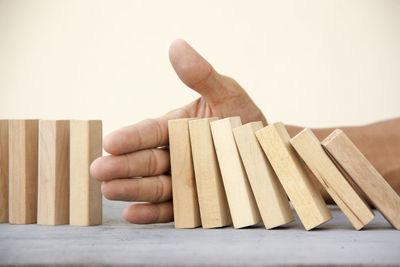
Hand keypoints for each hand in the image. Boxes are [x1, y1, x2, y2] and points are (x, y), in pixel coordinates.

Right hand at [90, 39, 266, 223]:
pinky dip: (153, 213)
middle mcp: (178, 154)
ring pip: (155, 185)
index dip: (130, 138)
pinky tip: (133, 214)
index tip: (110, 142)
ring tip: (108, 191)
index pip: (150, 132)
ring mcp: (186, 180)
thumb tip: (176, 45)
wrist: (272, 154)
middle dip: (122, 166)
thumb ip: (201, 75)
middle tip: (98, 170)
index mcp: (179, 127)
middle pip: (147, 161)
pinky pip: (173, 209)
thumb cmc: (247, 121)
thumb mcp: (228, 94)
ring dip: (131, 189)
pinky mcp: (196, 204)